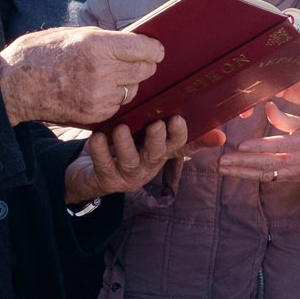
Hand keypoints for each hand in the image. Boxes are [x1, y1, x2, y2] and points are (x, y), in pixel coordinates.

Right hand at [0, 26, 163, 125]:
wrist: (13, 85)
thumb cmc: (40, 54)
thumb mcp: (74, 35)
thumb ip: (105, 40)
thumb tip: (133, 43)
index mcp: (98, 45)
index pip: (145, 48)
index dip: (153, 49)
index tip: (155, 50)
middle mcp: (102, 71)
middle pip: (144, 70)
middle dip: (144, 65)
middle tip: (138, 61)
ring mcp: (99, 96)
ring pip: (132, 90)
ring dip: (128, 83)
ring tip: (111, 76)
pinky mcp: (94, 115)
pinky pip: (118, 105)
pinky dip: (114, 99)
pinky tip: (99, 90)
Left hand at [65, 116, 195, 201]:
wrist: (90, 173)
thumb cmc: (121, 145)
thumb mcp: (142, 132)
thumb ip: (165, 122)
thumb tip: (208, 120)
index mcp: (160, 151)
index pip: (178, 144)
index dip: (181, 134)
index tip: (178, 118)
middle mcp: (147, 164)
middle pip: (157, 154)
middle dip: (158, 140)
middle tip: (157, 124)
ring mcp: (128, 175)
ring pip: (130, 162)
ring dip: (126, 145)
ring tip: (121, 129)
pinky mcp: (107, 180)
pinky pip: (104, 166)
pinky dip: (100, 151)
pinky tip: (97, 137)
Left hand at [218, 102, 299, 183]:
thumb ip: (285, 118)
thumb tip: (268, 107)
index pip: (275, 146)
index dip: (257, 147)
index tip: (240, 146)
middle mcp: (295, 161)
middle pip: (265, 164)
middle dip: (241, 163)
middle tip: (221, 161)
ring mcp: (292, 172)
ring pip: (263, 174)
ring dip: (241, 172)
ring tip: (222, 169)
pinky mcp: (290, 178)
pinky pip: (268, 178)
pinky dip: (251, 175)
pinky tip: (236, 172)